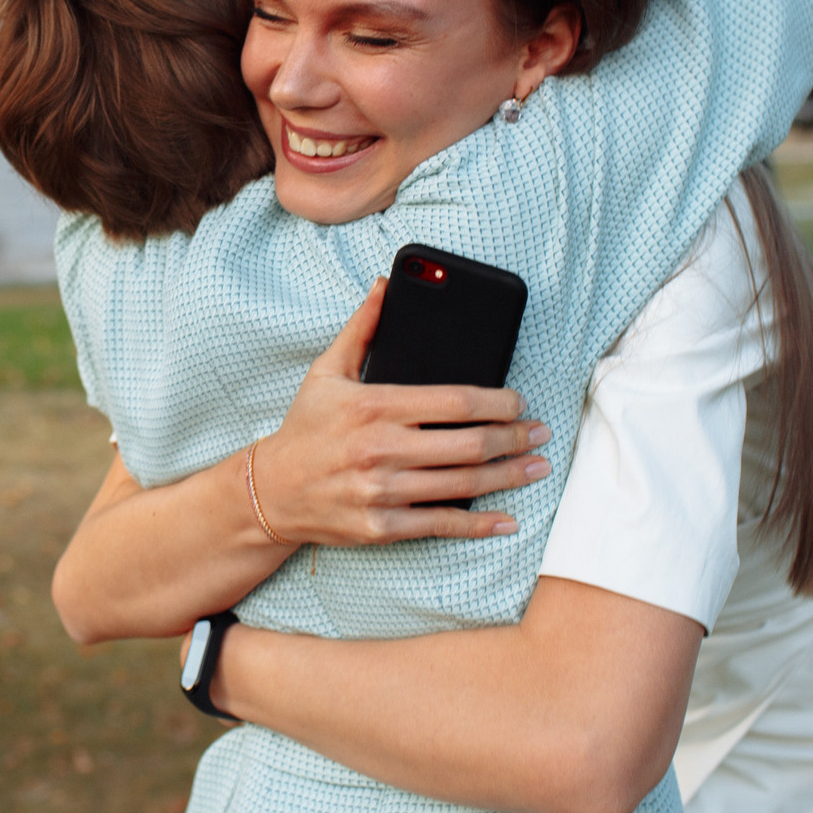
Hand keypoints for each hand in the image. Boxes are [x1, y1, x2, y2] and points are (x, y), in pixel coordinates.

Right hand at [251, 282, 551, 546]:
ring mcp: (382, 491)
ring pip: (463, 485)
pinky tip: (508, 517)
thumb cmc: (305, 428)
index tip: (518, 402)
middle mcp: (381, 449)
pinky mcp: (381, 526)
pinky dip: (480, 524)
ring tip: (538, 465)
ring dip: (509, 475)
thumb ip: (362, 329)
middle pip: (469, 444)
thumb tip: (385, 285)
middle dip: (514, 439)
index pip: (455, 401)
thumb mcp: (326, 372)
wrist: (271, 490)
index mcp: (374, 406)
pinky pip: (441, 525)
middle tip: (541, 433)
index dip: (497, 402)